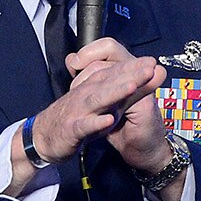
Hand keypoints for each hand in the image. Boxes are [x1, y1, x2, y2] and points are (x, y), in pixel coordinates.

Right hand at [5, 39, 167, 190]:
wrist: (44, 138)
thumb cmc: (79, 118)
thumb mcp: (108, 105)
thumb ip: (131, 91)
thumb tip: (156, 73)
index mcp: (96, 86)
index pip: (114, 71)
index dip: (133, 66)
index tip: (152, 62)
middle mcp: (87, 94)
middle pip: (109, 80)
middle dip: (129, 73)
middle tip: (149, 67)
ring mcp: (79, 111)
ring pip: (97, 99)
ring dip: (114, 92)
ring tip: (132, 86)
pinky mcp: (72, 130)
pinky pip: (84, 125)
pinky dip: (95, 123)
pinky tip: (108, 121)